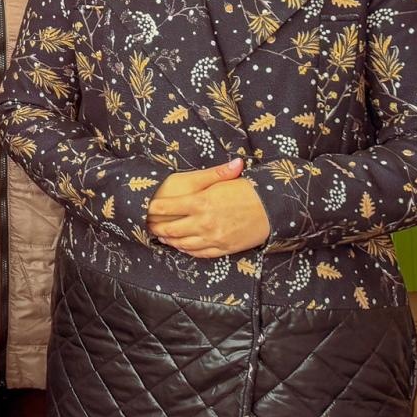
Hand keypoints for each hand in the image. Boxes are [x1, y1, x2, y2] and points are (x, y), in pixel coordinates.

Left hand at [145, 157, 270, 257]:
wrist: (272, 209)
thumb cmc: (247, 191)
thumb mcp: (224, 180)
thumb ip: (212, 173)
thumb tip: (197, 163)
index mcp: (199, 202)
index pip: (166, 207)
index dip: (152, 208)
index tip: (144, 207)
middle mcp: (203, 222)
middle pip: (171, 229)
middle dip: (157, 228)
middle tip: (148, 226)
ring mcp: (213, 237)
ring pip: (183, 243)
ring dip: (170, 241)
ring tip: (162, 237)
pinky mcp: (223, 247)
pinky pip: (200, 252)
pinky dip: (187, 250)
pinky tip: (182, 246)